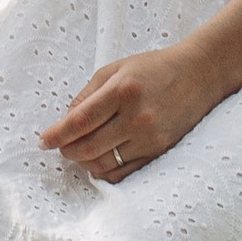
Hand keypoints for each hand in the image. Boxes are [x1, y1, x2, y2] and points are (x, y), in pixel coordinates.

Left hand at [41, 39, 225, 182]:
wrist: (198, 75)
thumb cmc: (153, 68)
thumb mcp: (115, 68)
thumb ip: (88, 94)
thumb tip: (66, 121)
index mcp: (122, 91)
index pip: (80, 120)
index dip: (57, 134)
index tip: (42, 141)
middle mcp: (137, 117)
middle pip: (88, 147)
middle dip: (67, 150)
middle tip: (58, 145)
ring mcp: (150, 138)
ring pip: (103, 164)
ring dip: (83, 162)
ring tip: (78, 151)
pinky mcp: (159, 152)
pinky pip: (123, 172)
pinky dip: (104, 171)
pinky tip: (96, 161)